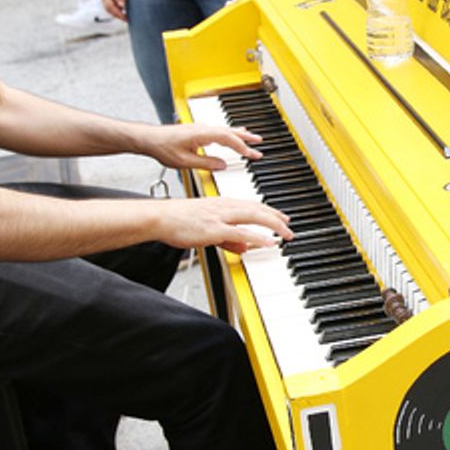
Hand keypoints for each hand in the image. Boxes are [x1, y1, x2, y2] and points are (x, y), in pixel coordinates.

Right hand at [97, 0, 125, 19]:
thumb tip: (122, 6)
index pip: (112, 9)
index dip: (119, 15)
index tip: (126, 19)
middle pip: (109, 10)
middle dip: (117, 16)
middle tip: (126, 19)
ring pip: (109, 7)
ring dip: (116, 12)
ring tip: (124, 15)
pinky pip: (109, 2)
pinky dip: (115, 7)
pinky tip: (121, 7)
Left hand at [143, 123, 264, 171]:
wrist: (148, 139)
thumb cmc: (162, 147)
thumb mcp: (184, 162)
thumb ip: (205, 163)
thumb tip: (222, 165)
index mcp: (201, 134)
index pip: (227, 138)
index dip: (240, 146)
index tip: (250, 154)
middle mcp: (203, 128)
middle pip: (230, 131)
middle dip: (246, 138)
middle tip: (260, 144)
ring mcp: (201, 128)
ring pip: (226, 129)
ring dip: (240, 134)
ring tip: (254, 138)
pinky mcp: (198, 131)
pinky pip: (219, 130)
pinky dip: (230, 133)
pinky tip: (234, 134)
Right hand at [163, 195, 292, 253]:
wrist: (160, 218)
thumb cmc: (178, 220)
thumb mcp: (207, 228)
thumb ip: (227, 238)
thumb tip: (243, 246)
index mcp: (222, 203)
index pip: (252, 204)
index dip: (269, 210)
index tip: (281, 216)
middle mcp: (224, 207)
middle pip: (257, 209)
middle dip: (276, 217)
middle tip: (289, 226)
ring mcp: (220, 217)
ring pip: (254, 217)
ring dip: (273, 225)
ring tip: (286, 233)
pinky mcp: (214, 229)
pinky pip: (241, 232)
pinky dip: (257, 237)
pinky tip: (269, 242)